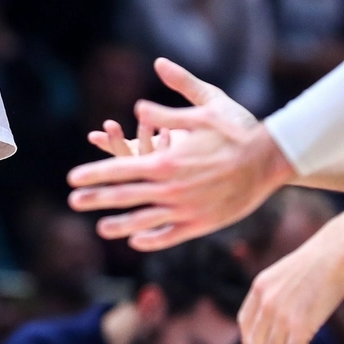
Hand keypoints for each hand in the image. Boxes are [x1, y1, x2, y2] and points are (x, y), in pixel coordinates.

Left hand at [68, 60, 294, 248]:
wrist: (271, 160)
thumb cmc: (237, 129)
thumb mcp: (204, 108)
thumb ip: (169, 106)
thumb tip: (138, 102)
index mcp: (167, 160)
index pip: (121, 169)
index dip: (94, 174)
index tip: (72, 178)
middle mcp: (172, 189)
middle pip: (125, 196)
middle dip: (96, 199)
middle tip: (73, 201)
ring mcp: (187, 209)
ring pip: (145, 222)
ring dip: (119, 225)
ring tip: (100, 228)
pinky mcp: (203, 223)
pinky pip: (171, 235)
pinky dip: (152, 240)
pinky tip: (137, 241)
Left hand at [239, 224, 343, 343]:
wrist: (336, 252)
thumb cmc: (319, 262)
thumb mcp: (286, 274)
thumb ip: (277, 294)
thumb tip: (279, 316)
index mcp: (259, 287)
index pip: (245, 322)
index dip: (247, 341)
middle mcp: (265, 301)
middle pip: (257, 342)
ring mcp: (281, 314)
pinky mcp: (300, 324)